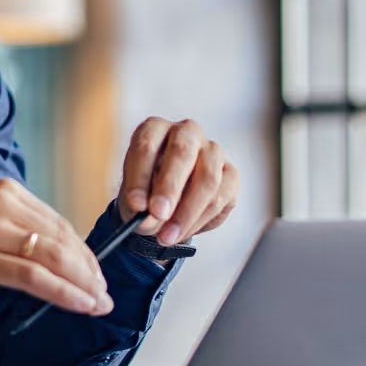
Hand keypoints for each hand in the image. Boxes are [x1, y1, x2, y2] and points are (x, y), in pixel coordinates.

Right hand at [0, 180, 112, 316]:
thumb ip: (15, 231)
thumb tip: (55, 259)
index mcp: (6, 192)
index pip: (58, 223)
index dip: (83, 253)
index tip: (97, 275)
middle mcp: (2, 204)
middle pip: (61, 239)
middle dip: (89, 270)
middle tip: (104, 293)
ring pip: (52, 257)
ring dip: (82, 283)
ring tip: (97, 303)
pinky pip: (33, 277)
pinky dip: (63, 292)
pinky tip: (79, 305)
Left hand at [119, 118, 238, 246]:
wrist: (167, 200)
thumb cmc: (146, 191)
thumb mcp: (134, 199)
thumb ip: (138, 208)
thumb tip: (149, 219)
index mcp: (155, 129)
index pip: (147, 145)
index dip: (140, 176)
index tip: (136, 205)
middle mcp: (186, 133)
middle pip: (182, 152)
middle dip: (169, 188)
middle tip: (157, 215)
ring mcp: (212, 150)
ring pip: (207, 178)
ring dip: (186, 213)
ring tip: (167, 236)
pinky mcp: (231, 173)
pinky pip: (221, 197)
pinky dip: (201, 219)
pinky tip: (185, 229)